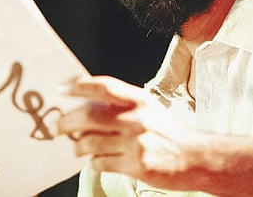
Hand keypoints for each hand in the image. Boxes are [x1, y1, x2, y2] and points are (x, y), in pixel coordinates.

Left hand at [57, 75, 204, 190]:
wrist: (193, 157)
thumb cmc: (166, 130)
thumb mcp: (148, 107)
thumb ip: (121, 104)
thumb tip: (85, 104)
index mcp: (139, 100)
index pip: (104, 87)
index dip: (80, 86)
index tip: (62, 89)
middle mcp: (136, 119)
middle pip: (90, 117)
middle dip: (68, 122)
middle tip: (59, 127)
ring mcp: (135, 144)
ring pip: (90, 143)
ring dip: (78, 146)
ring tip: (77, 147)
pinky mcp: (135, 166)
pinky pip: (101, 163)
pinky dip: (93, 162)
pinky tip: (97, 160)